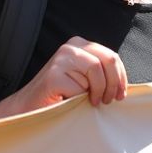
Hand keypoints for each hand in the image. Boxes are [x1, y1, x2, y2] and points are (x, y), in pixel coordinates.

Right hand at [0, 37, 126, 121]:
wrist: (28, 107)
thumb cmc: (60, 95)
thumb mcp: (84, 78)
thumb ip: (100, 73)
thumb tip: (123, 84)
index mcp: (80, 45)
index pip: (111, 56)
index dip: (121, 76)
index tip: (121, 94)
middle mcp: (70, 47)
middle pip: (108, 60)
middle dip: (114, 83)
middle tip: (109, 100)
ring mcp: (60, 59)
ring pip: (96, 73)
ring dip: (99, 92)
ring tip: (94, 103)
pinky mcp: (53, 76)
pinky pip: (80, 88)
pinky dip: (81, 100)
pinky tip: (72, 103)